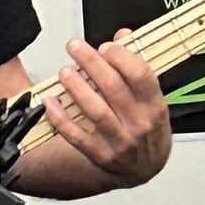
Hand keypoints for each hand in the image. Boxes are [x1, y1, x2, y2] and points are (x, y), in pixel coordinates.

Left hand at [40, 35, 172, 186]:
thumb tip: (120, 36)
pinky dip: (61, 118)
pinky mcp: (100, 156)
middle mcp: (139, 124)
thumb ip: (136, 66)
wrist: (146, 169)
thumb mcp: (152, 98)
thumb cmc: (148, 127)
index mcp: (154, 106)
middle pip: (113, 87)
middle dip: (90, 62)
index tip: (105, 46)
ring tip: (65, 71)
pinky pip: (76, 136)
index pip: (140, 75)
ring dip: (76, 87)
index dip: (120, 56)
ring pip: (95, 110)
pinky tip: (50, 102)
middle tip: (74, 47)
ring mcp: (119, 142)